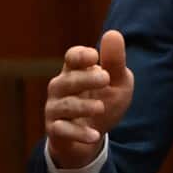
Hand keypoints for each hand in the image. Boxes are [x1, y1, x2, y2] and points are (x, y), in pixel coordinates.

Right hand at [44, 30, 133, 169]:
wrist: (92, 138)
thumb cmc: (105, 102)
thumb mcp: (117, 83)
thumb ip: (115, 61)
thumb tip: (112, 34)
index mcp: (75, 71)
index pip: (71, 57)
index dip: (80, 55)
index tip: (95, 57)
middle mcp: (61, 87)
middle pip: (68, 80)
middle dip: (85, 79)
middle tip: (106, 78)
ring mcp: (55, 109)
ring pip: (64, 105)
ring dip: (83, 106)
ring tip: (100, 107)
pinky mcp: (55, 130)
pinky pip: (62, 130)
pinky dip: (78, 132)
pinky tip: (94, 134)